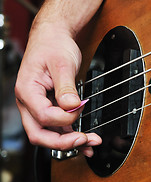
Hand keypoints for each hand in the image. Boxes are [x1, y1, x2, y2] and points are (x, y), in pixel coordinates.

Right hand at [15, 24, 101, 156]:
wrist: (52, 38)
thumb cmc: (53, 46)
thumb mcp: (62, 63)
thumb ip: (66, 86)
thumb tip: (72, 105)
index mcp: (27, 91)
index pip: (44, 115)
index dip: (66, 116)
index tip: (81, 106)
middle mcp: (29, 103)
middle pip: (39, 134)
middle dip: (63, 142)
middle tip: (85, 141)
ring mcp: (38, 107)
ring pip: (49, 134)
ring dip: (70, 142)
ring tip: (92, 143)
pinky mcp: (49, 108)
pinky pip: (58, 128)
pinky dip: (71, 135)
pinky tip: (85, 141)